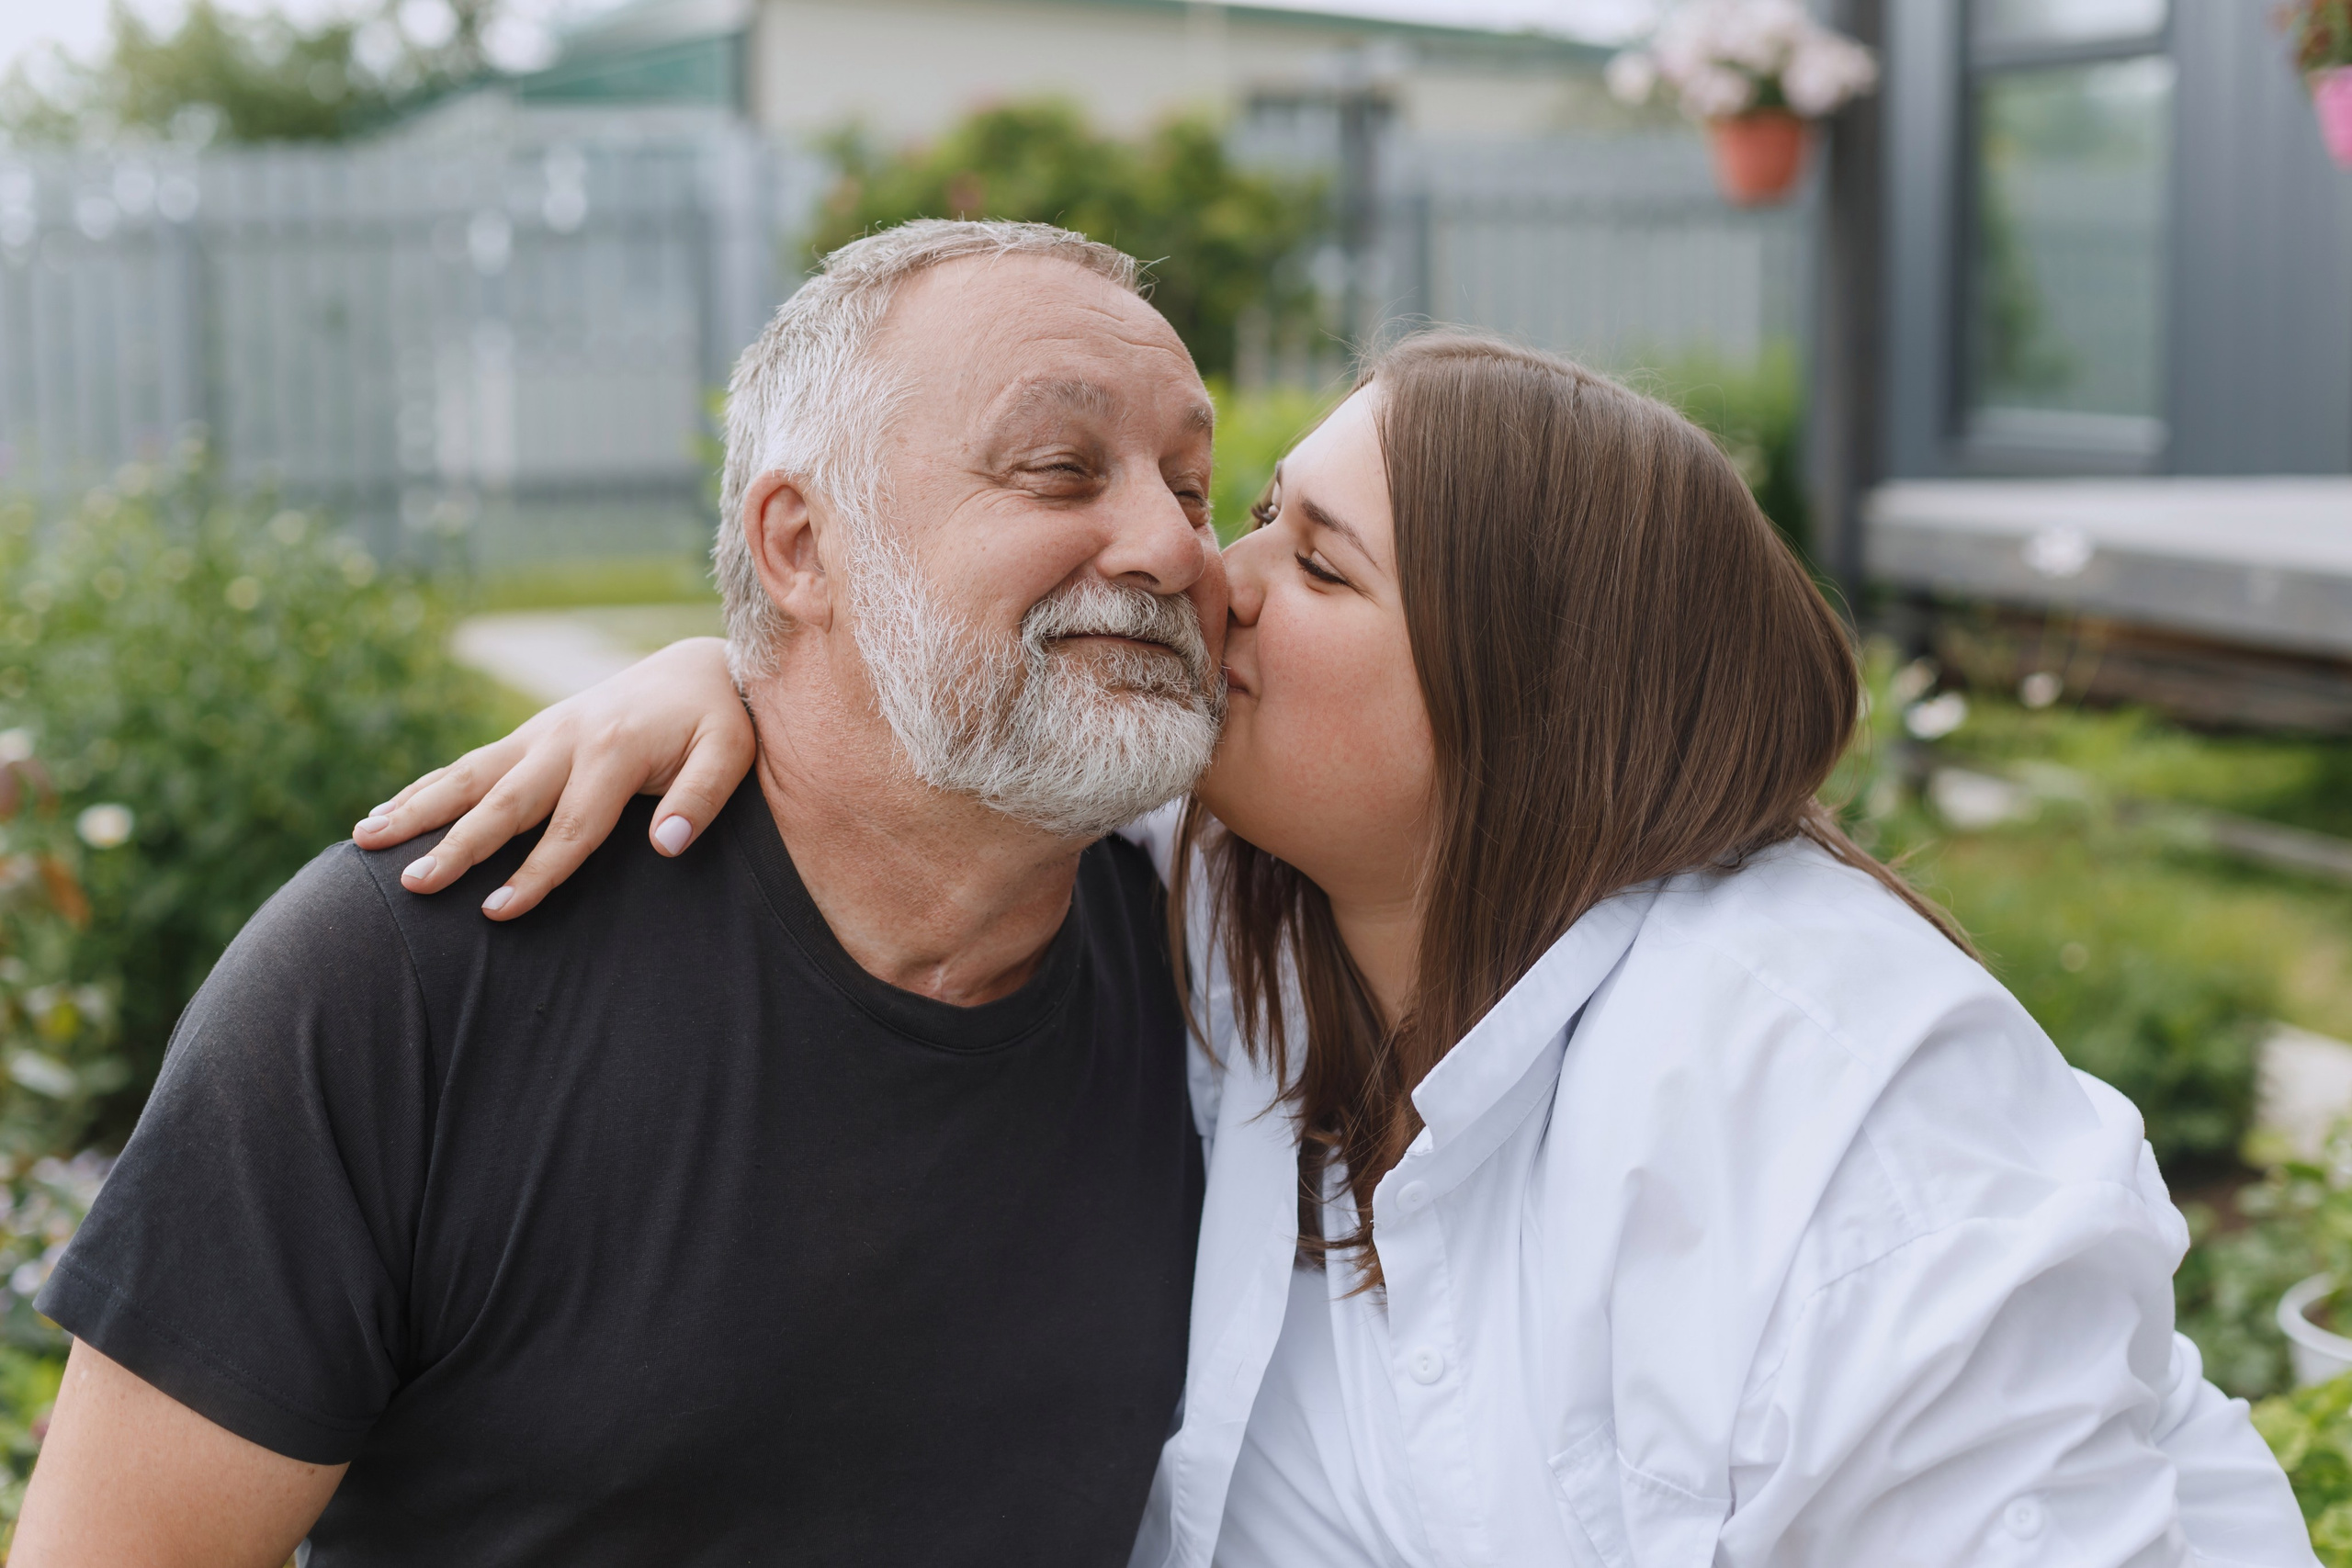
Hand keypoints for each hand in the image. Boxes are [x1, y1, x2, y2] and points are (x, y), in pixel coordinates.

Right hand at [352, 637, 754, 919]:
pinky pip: (469, 765)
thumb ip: (702, 797)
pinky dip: (424, 787)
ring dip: (417, 808)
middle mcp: (566, 738)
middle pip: (504, 802)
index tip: (498, 911)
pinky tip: (386, 813)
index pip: (571, 827)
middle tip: (411, 885)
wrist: (696, 668)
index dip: (536, 873)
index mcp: (614, 750)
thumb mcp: (731, 753)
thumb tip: (667, 844)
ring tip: (365, 840)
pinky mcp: (529, 734)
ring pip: (469, 776)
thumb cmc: (718, 721)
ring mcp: (541, 733)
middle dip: (456, 846)